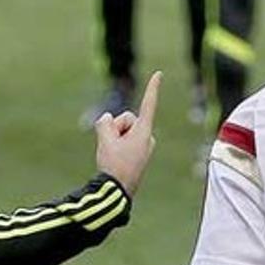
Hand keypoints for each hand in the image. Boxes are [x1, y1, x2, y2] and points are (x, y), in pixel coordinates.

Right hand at [95, 71, 159, 196]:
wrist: (117, 191)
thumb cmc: (114, 166)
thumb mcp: (105, 140)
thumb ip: (104, 123)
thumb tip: (106, 120)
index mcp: (144, 131)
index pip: (148, 104)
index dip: (152, 88)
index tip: (159, 73)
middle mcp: (147, 136)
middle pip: (125, 118)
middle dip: (115, 128)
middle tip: (113, 149)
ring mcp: (143, 144)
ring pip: (121, 129)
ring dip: (114, 138)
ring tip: (114, 156)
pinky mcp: (138, 152)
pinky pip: (122, 139)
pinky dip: (115, 144)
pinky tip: (114, 158)